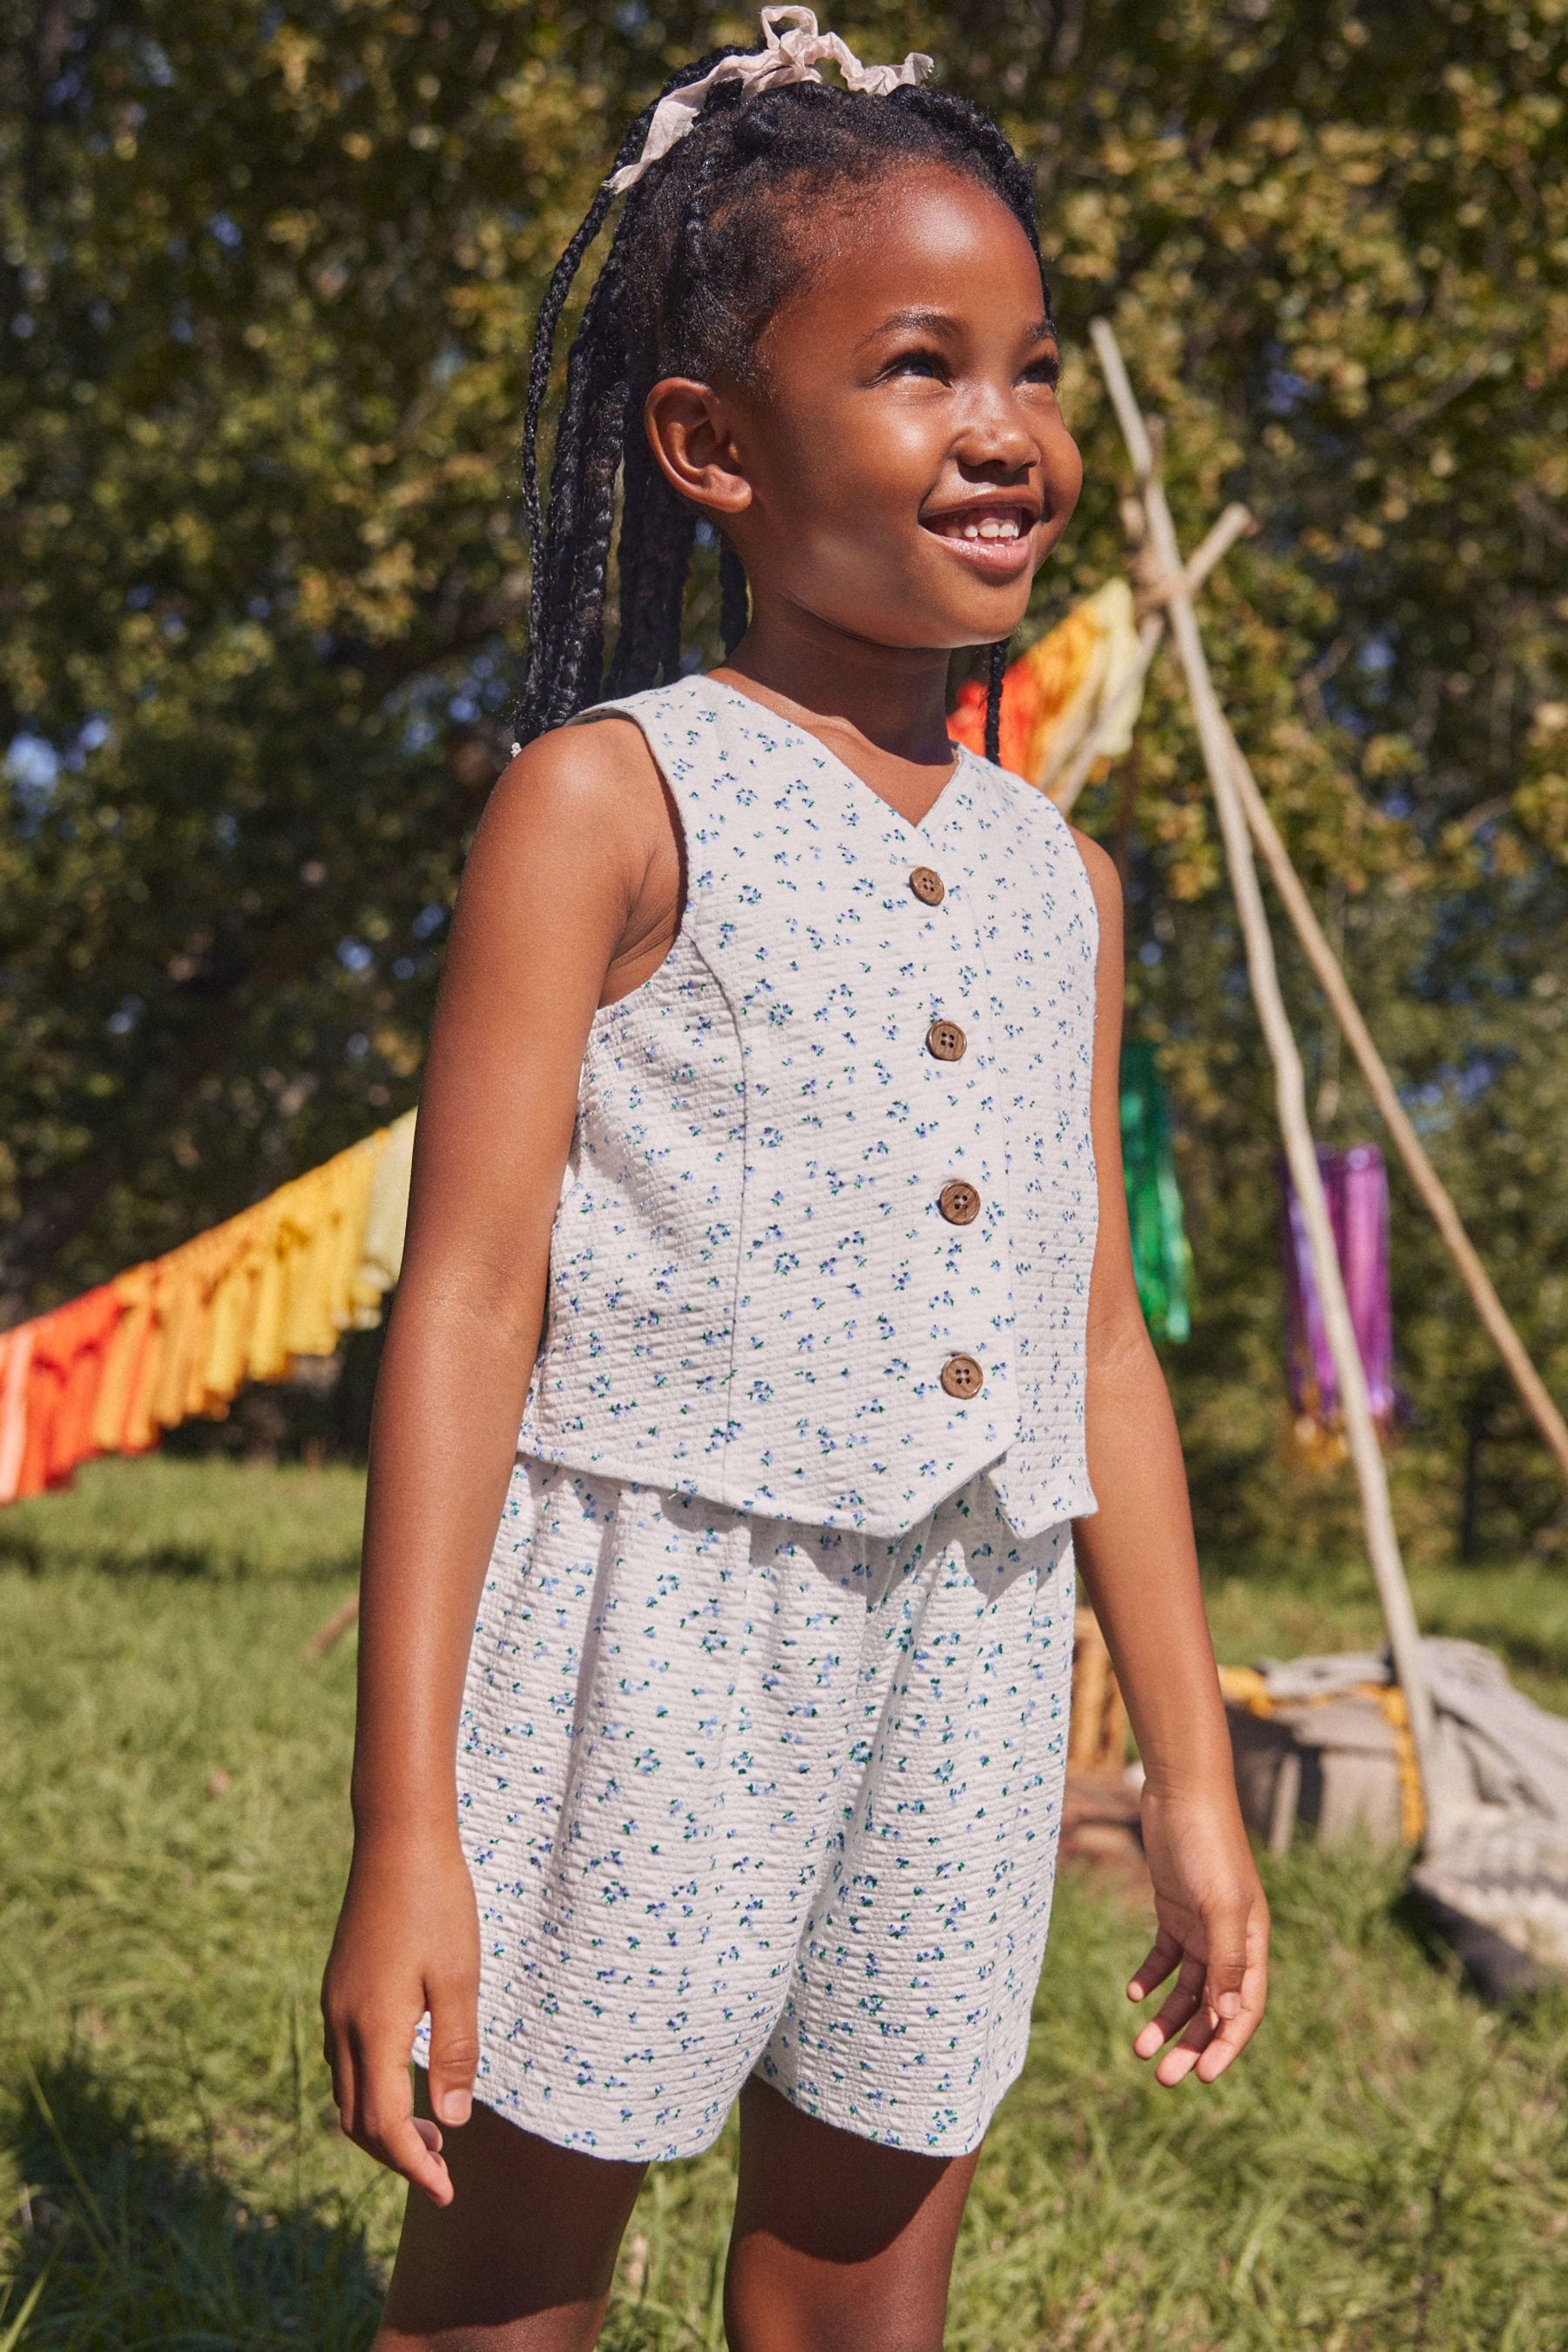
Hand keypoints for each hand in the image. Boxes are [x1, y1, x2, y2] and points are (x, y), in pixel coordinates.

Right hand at [321, 1827, 480, 2204]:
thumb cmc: (437, 1904)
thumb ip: (454, 2052)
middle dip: (395, 2155)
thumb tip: (449, 2123)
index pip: (384, 2127)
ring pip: (346, 2092)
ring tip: (429, 2132)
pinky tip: (405, 2078)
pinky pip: (344, 2060)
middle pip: (356, 2121)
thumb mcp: (458, 1979)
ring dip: (380, 2124)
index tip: (447, 2192)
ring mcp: (335, 2004)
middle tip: (442, 2168)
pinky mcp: (338, 1986)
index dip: (414, 2167)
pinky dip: (370, 2089)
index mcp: (374, 2029)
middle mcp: (343, 2024)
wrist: (397, 1840)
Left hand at [1126, 1782, 1268, 2086]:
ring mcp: (1202, 1926)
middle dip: (1190, 2043)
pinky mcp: (1175, 1910)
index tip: (1201, 2077)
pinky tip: (1133, 1995)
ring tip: (1139, 2049)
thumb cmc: (1208, 1847)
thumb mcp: (1218, 1907)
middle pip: (1212, 2007)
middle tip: (1162, 2078)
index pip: (1243, 2010)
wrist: (1181, 1794)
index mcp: (1252, 1944)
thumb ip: (1226, 1961)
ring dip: (1166, 2019)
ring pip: (1186, 1988)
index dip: (1225, 2046)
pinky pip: (1165, 1957)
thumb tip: (1229, 2019)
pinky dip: (1151, 1978)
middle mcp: (1230, 1940)